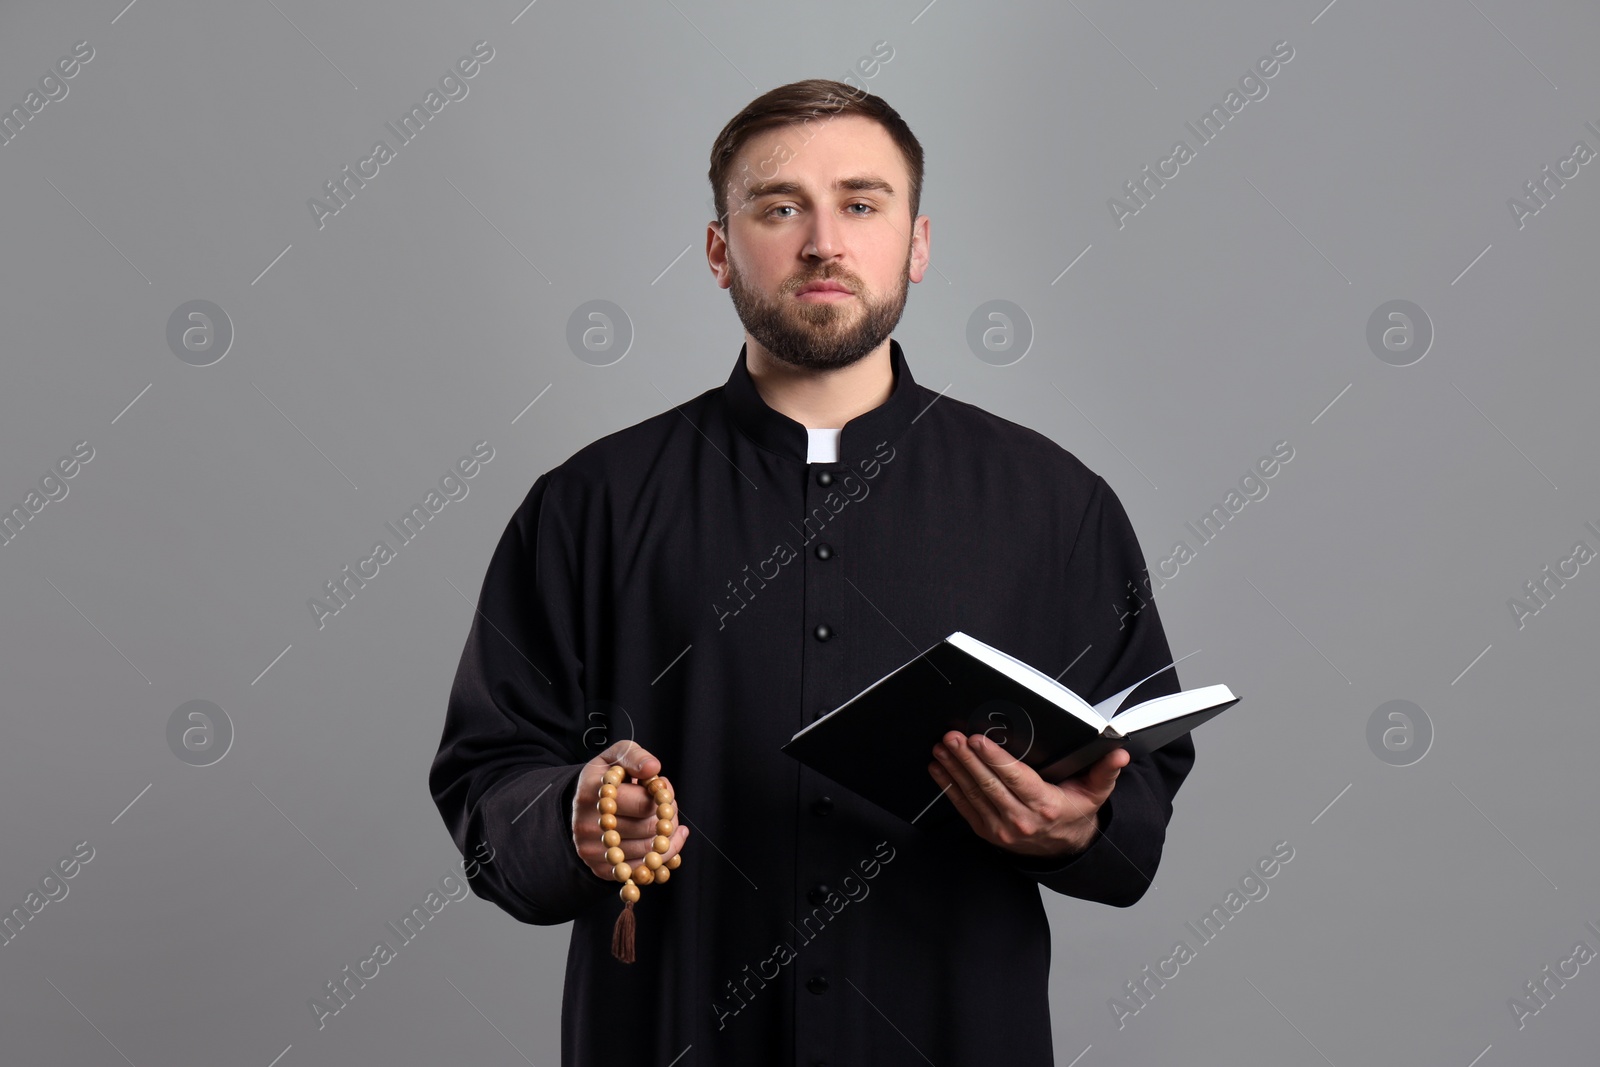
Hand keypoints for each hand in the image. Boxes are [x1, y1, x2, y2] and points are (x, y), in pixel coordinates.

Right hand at [572, 740, 689, 882]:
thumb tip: (653, 768)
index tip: (661, 787)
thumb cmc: (605, 778)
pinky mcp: (600, 869)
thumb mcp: (615, 756)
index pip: (643, 803)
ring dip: (668, 837)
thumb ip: (635, 756)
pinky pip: (643, 871)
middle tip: (668, 805)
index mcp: (590, 793)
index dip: (662, 795)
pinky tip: (671, 841)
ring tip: (667, 821)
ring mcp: (592, 851)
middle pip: (648, 829)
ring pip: (649, 852)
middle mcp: (587, 825)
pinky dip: (664, 858)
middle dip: (668, 816)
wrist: (582, 806)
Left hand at [928, 731, 1128, 858]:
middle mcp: (1020, 820)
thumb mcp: (1095, 792)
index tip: (978, 740)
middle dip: (967, 758)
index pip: (1016, 779)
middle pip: (988, 785)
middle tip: (953, 736)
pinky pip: (964, 807)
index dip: (995, 758)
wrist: (1066, 848)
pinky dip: (948, 786)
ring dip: (954, 769)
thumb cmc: (1076, 812)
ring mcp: (1000, 829)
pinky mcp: (986, 832)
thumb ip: (1106, 770)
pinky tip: (939, 768)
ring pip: (972, 794)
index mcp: (1045, 806)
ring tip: (942, 747)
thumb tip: (1119, 754)